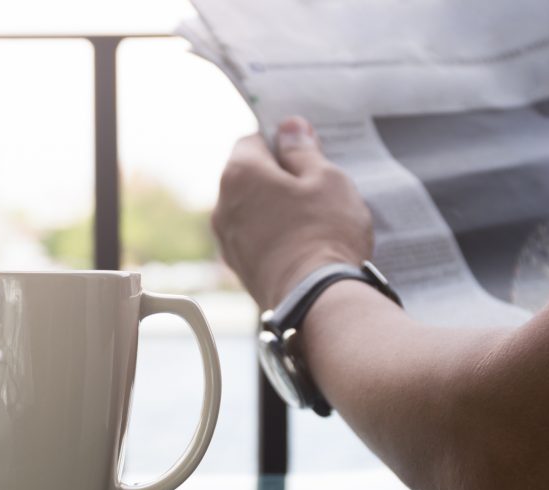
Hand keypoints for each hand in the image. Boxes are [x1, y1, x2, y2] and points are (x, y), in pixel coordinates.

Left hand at [212, 116, 373, 309]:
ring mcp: (228, 240)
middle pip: (249, 176)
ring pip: (251, 210)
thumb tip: (289, 129)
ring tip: (314, 219)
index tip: (306, 152)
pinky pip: (254, 238)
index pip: (252, 140)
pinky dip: (273, 235)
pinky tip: (303, 244)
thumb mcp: (325, 178)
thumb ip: (303, 150)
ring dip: (276, 208)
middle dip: (279, 176)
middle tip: (316, 187)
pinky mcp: (239, 268)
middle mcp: (223, 205)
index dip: (281, 142)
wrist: (316, 300)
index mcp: (240, 173)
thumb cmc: (323, 233)